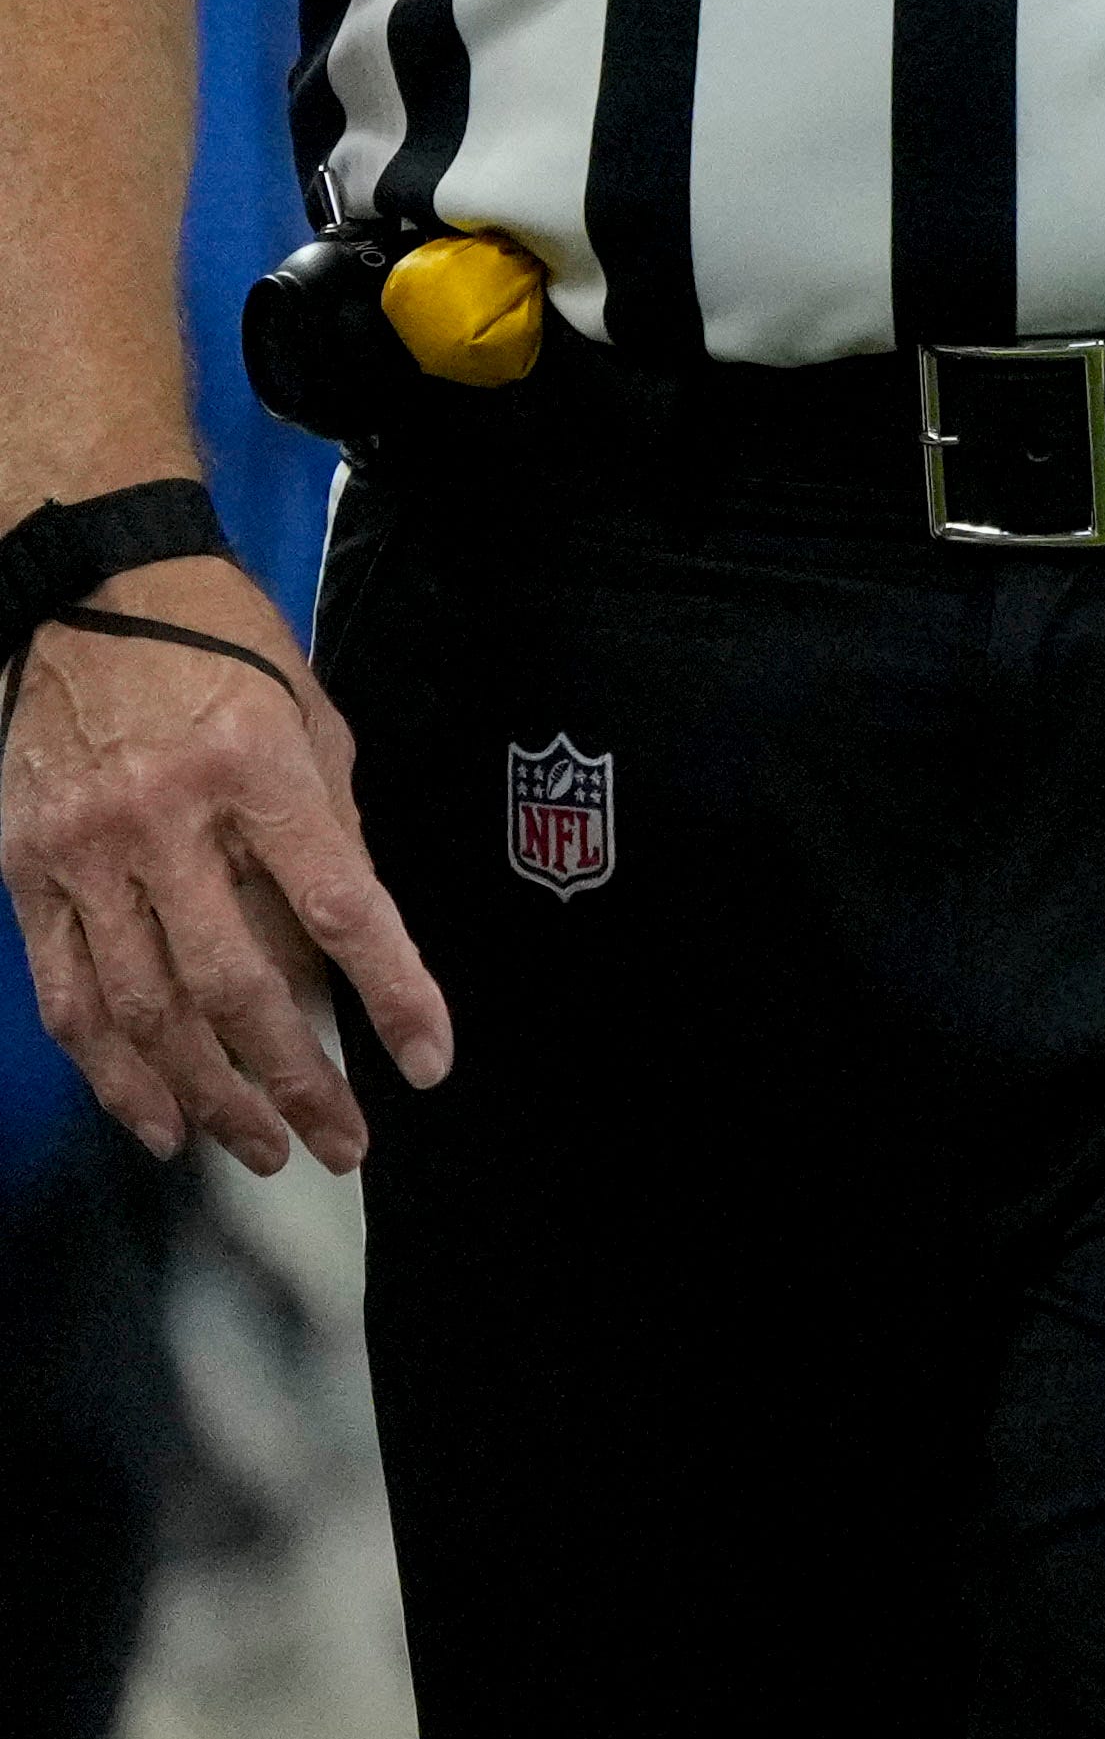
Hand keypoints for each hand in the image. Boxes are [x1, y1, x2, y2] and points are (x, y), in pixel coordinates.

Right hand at [0, 552, 439, 1174]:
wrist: (93, 589)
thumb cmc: (231, 653)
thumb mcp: (312, 723)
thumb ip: (328, 836)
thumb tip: (346, 958)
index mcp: (260, 771)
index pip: (343, 909)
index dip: (391, 996)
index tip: (429, 1063)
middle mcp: (166, 819)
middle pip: (235, 985)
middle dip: (293, 1081)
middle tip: (338, 1145)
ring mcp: (84, 851)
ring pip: (145, 1011)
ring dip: (205, 1096)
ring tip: (259, 1149)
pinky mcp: (25, 872)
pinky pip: (70, 996)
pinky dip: (112, 1071)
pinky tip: (157, 1118)